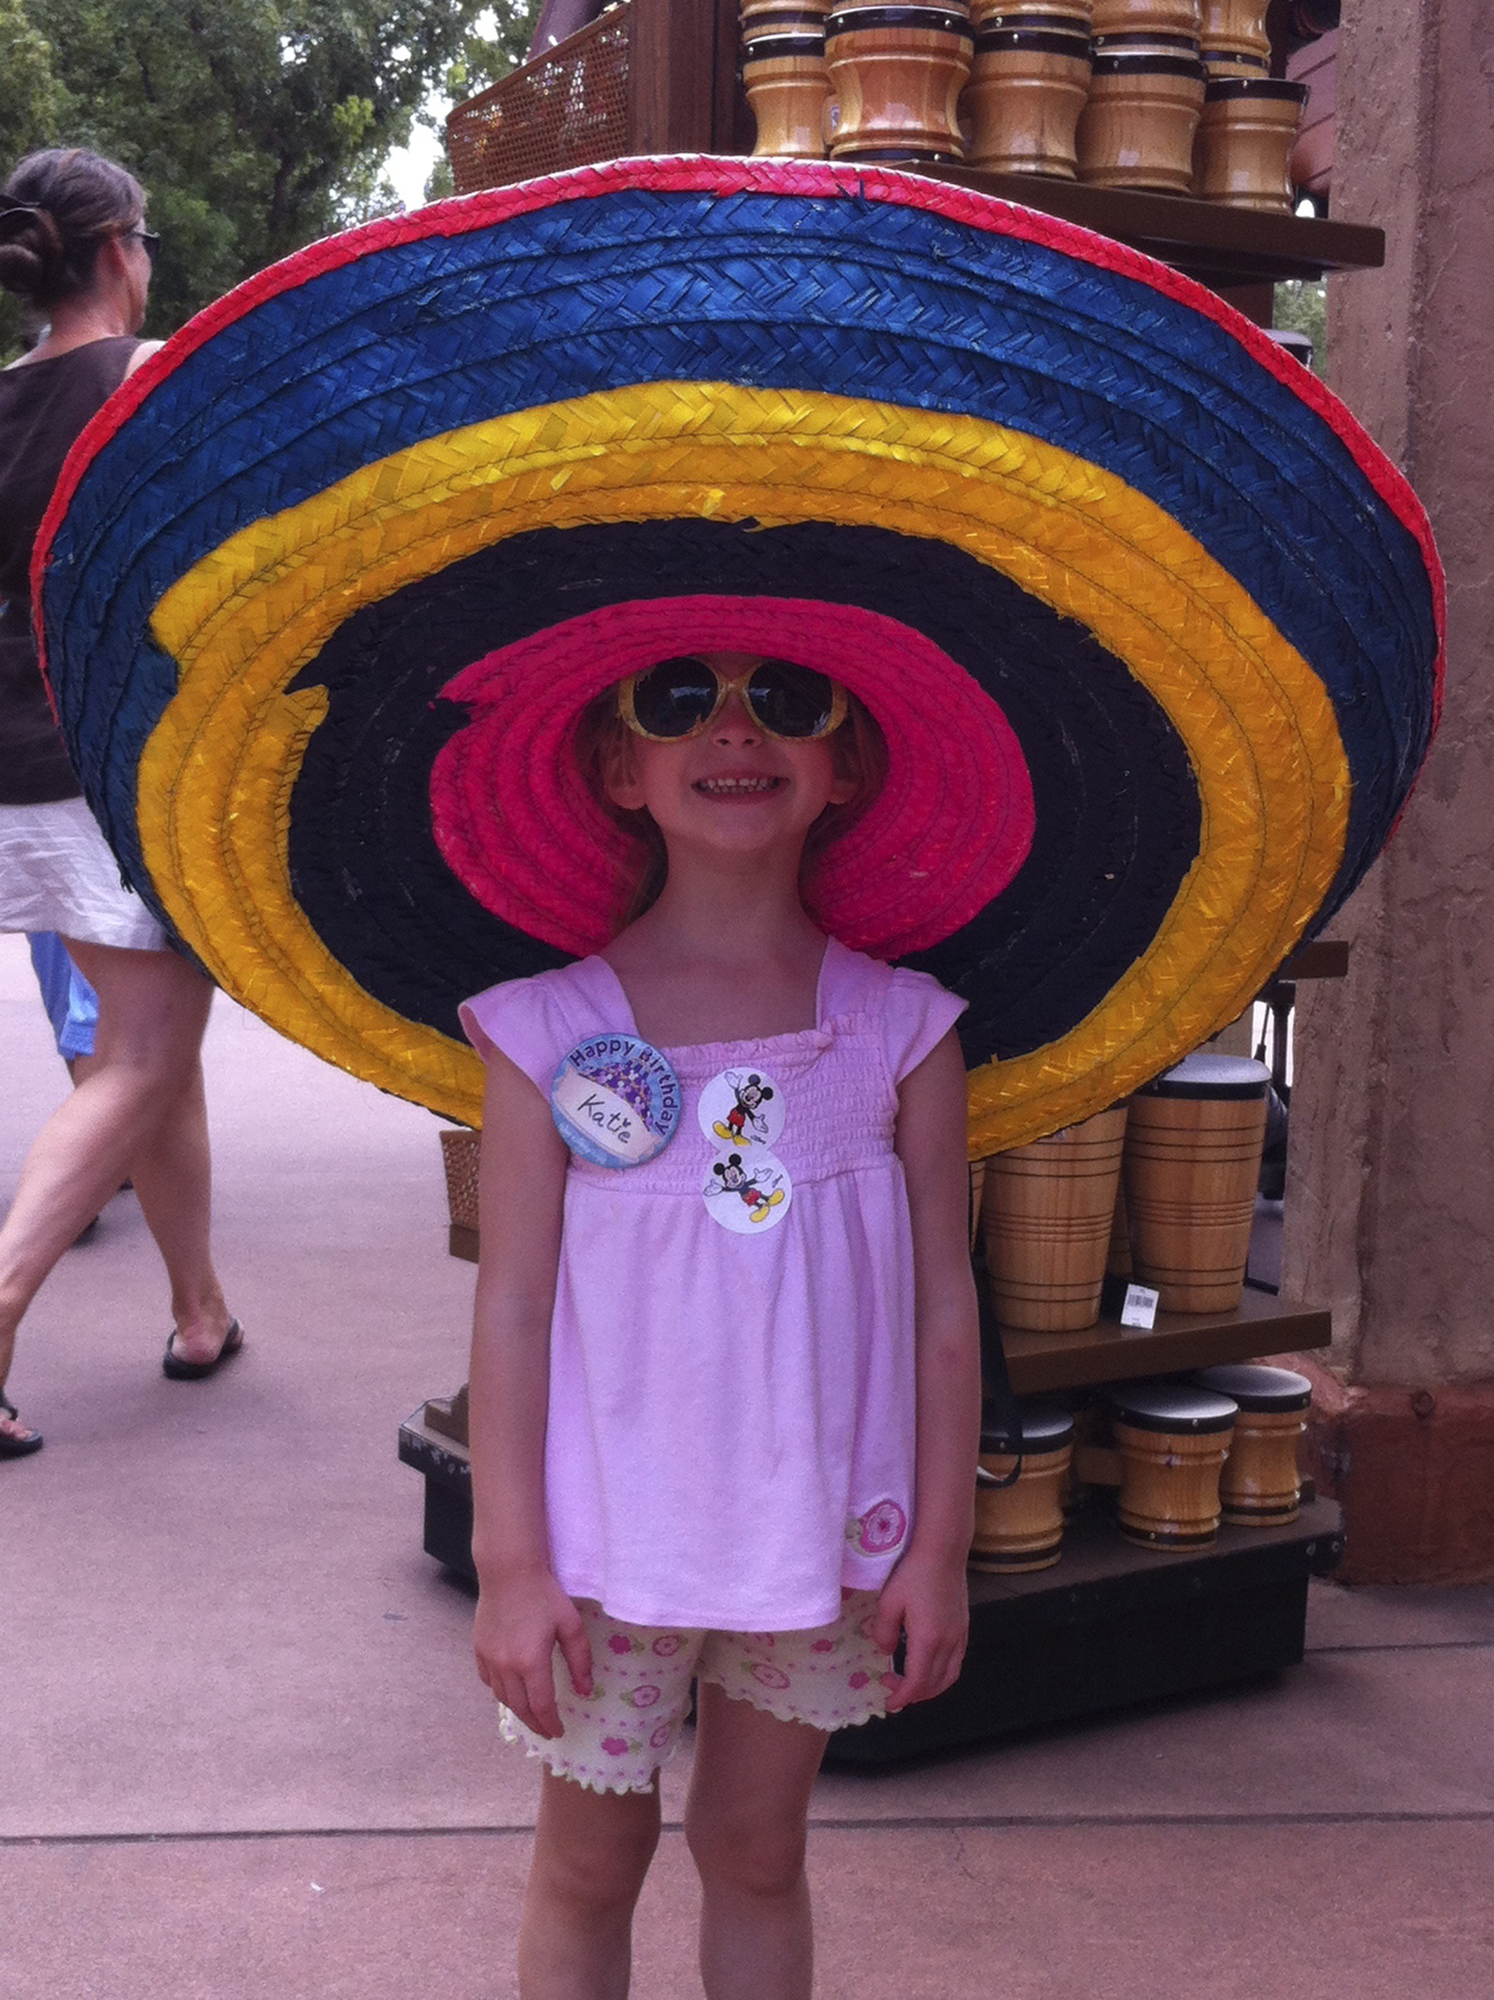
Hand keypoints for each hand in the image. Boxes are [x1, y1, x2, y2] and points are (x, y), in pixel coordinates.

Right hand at [472, 1567, 592, 1738]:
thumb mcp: (570, 1625)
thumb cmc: (544, 1595)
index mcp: (531, 1663)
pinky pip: (489, 1681)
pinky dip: (501, 1691)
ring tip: (531, 1714)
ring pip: (502, 1697)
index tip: (559, 1732)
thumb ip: (579, 1660)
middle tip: (546, 1730)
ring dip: (518, 1710)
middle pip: (520, 1708)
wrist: (509, 1571)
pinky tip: (511, 1690)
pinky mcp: (478, 1650)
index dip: (551, 1723)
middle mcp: (506, 1667)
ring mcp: (489, 1659)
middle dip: (535, 1724)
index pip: (542, 1706)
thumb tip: (585, 1691)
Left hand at [870, 1547, 969, 1712]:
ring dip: (931, 1687)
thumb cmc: (913, 1573)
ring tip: (912, 1683)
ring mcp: (960, 1636)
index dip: (902, 1697)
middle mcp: (949, 1643)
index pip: (917, 1682)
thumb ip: (883, 1631)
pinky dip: (943, 1674)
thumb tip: (883, 1651)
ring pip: (950, 1676)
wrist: (943, 1551)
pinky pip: (956, 1662)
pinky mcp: (964, 1627)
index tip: (888, 1701)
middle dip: (914, 1695)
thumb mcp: (889, 1602)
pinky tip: (929, 1664)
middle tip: (893, 1689)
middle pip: (935, 1684)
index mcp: (928, 1640)